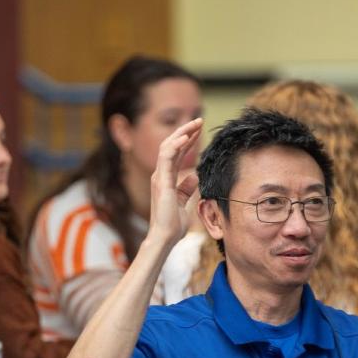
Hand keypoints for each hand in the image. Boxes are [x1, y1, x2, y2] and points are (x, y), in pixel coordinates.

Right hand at [147, 118, 203, 250]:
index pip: (175, 153)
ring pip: (168, 146)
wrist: (165, 238)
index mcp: (166, 179)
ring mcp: (159, 177)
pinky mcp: (161, 181)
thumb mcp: (184, 202)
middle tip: (199, 120)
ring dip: (182, 133)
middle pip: (171, 145)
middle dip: (185, 131)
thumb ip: (186, 189)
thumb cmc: (173, 224)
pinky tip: (186, 137)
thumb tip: (194, 176)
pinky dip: (176, 145)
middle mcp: (160, 175)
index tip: (199, 130)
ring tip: (195, 124)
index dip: (187, 139)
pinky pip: (166, 157)